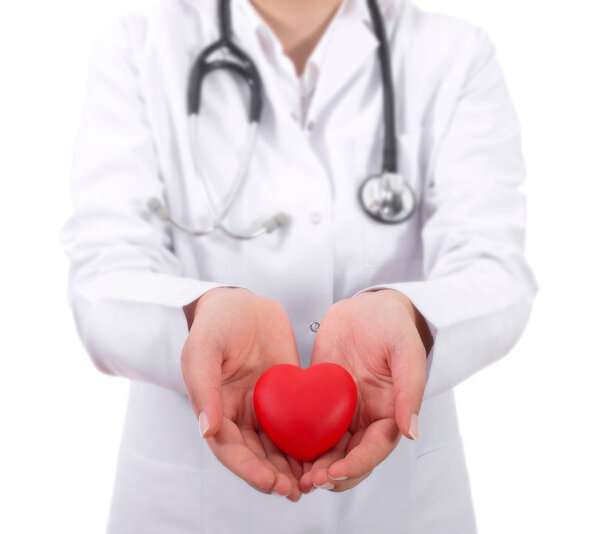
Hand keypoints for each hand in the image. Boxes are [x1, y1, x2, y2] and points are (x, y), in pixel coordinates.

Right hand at [182, 287, 303, 500]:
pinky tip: (325, 452)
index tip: (270, 483)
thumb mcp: (203, 349)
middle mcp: (239, 414)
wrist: (242, 302)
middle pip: (255, 455)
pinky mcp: (285, 394)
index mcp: (215, 408)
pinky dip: (307, 441)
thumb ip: (203, 386)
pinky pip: (297, 422)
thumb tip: (208, 430)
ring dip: (291, 466)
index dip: (248, 469)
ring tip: (313, 482)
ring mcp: (263, 406)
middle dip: (273, 476)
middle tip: (297, 491)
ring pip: (277, 445)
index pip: (229, 449)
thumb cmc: (215, 323)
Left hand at [299, 289, 431, 492]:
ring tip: (294, 475)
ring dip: (314, 464)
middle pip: (350, 457)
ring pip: (328, 448)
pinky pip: (309, 423)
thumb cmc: (393, 325)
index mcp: (389, 412)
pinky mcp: (321, 397)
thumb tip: (413, 432)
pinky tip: (281, 448)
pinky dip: (299, 440)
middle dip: (331, 473)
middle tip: (309, 481)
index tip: (334, 473)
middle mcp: (365, 417)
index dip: (356, 464)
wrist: (366, 306)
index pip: (374, 449)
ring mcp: (342, 410)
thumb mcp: (406, 352)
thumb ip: (410, 390)